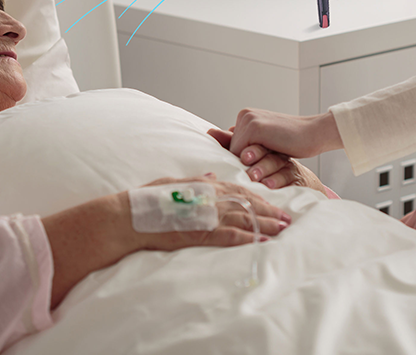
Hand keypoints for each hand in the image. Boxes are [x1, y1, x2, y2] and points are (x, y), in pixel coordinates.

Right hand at [136, 174, 291, 249]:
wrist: (127, 216)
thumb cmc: (147, 200)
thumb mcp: (173, 182)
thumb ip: (196, 180)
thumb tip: (212, 175)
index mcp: (204, 186)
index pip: (239, 190)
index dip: (258, 197)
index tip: (272, 203)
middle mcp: (209, 198)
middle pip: (247, 203)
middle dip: (269, 211)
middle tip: (287, 218)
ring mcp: (205, 215)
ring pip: (243, 218)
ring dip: (265, 224)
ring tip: (282, 229)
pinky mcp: (198, 232)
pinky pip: (228, 235)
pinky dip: (246, 237)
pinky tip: (261, 241)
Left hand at [208, 128, 326, 194]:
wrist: (313, 133)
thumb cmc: (290, 141)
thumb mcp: (265, 143)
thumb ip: (242, 143)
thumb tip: (211, 135)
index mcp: (246, 118)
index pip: (232, 146)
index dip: (242, 160)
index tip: (256, 164)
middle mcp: (245, 116)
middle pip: (232, 150)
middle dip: (243, 164)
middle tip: (258, 170)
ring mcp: (250, 120)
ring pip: (237, 153)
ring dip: (247, 166)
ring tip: (253, 176)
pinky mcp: (256, 127)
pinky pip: (243, 153)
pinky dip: (252, 164)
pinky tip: (260, 171)